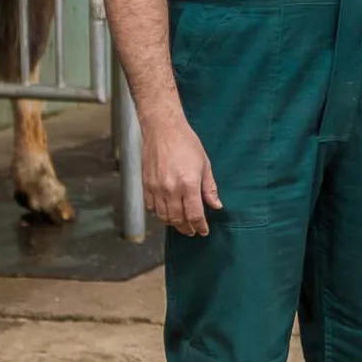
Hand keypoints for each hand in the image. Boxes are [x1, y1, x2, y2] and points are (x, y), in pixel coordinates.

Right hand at [142, 115, 219, 237]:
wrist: (163, 130)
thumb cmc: (186, 144)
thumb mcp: (205, 165)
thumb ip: (210, 188)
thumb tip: (216, 205)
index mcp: (188, 185)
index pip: (194, 214)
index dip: (200, 226)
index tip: (203, 231)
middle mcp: (170, 190)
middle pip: (178, 219)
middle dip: (187, 228)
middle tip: (193, 231)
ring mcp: (156, 188)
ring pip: (163, 216)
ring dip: (173, 223)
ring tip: (181, 224)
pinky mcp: (145, 185)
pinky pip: (151, 207)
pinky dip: (159, 214)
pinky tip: (166, 213)